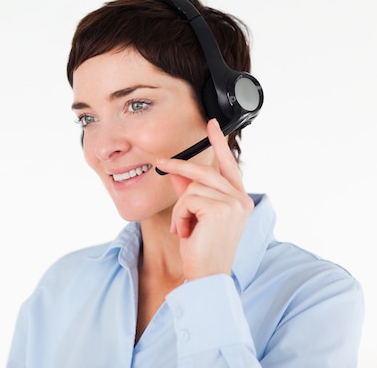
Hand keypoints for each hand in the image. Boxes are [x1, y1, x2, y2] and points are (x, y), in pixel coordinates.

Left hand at [156, 119, 253, 280]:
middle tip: (159, 163)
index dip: (219, 143)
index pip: (228, 165)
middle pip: (204, 171)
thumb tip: (174, 170)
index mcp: (239, 200)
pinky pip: (188, 199)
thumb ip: (189, 191)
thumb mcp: (193, 215)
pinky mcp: (220, 209)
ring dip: (180, 209)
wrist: (205, 275)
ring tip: (185, 229)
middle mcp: (241, 199)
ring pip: (192, 187)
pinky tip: (186, 232)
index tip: (211, 124)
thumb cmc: (201, 249)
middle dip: (179, 167)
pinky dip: (180, 216)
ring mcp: (233, 203)